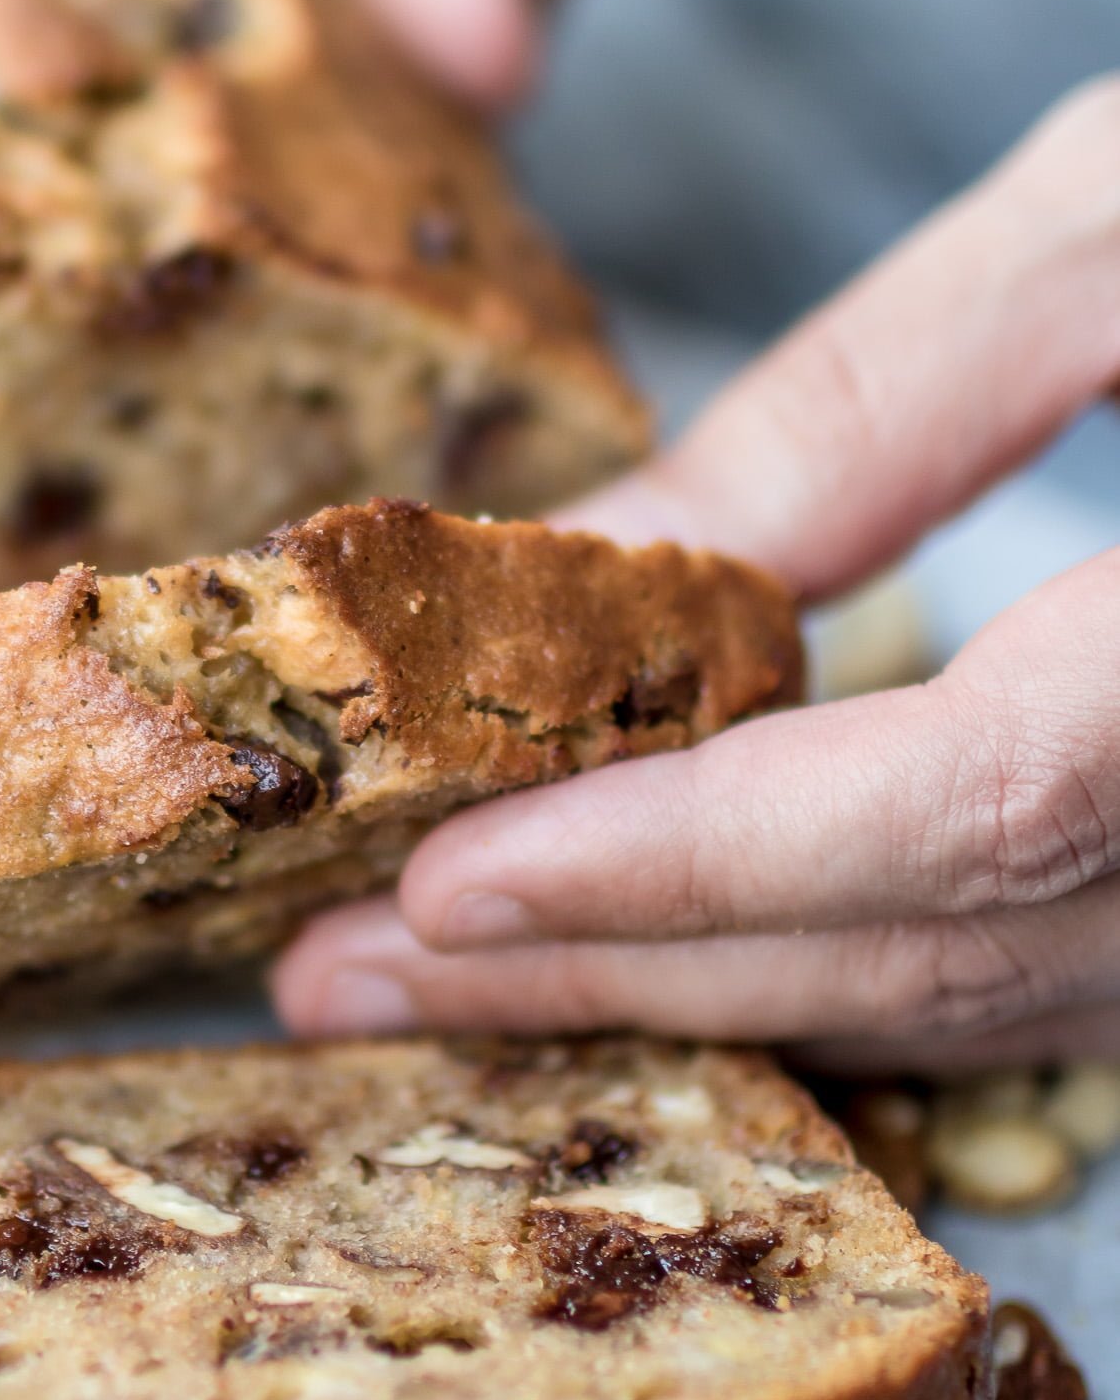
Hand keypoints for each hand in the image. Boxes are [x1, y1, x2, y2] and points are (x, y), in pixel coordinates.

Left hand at [276, 80, 1119, 1070]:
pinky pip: (1047, 977)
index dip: (696, 862)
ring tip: (463, 973)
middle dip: (623, 970)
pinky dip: (843, 969)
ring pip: (990, 1002)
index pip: (972, 807)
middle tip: (352, 973)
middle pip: (942, 947)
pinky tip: (675, 944)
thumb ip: (876, 398)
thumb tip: (590, 568)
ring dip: (709, 995)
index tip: (441, 878)